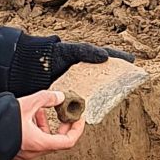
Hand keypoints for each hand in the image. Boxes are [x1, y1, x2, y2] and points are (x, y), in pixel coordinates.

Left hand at [10, 36, 137, 93]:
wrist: (27, 69)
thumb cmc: (49, 56)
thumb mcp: (68, 51)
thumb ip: (85, 51)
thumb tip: (104, 56)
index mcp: (84, 58)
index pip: (106, 56)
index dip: (119, 58)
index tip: (132, 60)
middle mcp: (82, 71)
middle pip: (103, 74)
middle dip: (115, 77)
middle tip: (129, 80)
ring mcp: (76, 83)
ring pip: (94, 89)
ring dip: (103, 93)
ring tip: (115, 95)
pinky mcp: (68, 95)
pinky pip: (83, 100)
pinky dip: (89, 104)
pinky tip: (94, 109)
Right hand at [13, 89, 85, 159]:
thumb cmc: (0, 121)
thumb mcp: (28, 104)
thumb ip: (46, 98)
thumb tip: (59, 96)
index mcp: (40, 144)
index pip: (68, 141)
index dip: (77, 129)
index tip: (78, 119)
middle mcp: (33, 152)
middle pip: (55, 141)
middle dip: (59, 125)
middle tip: (61, 112)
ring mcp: (22, 153)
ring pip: (41, 140)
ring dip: (44, 125)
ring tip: (39, 109)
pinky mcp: (13, 150)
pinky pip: (30, 141)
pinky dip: (33, 129)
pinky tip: (26, 116)